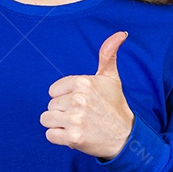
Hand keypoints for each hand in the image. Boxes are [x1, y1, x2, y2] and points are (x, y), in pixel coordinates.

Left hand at [40, 31, 134, 159]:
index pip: (53, 90)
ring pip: (46, 119)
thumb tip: (121, 33)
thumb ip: (108, 55)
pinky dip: (59, 138)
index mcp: (83, 82)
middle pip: (50, 105)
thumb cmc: (115, 107)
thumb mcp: (112, 79)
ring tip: (77, 125)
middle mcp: (78, 99)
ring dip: (59, 125)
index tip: (82, 102)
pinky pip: (50, 135)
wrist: (125, 137)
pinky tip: (75, 135)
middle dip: (63, 112)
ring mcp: (75, 119)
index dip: (65, 97)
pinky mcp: (73, 137)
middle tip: (83, 116)